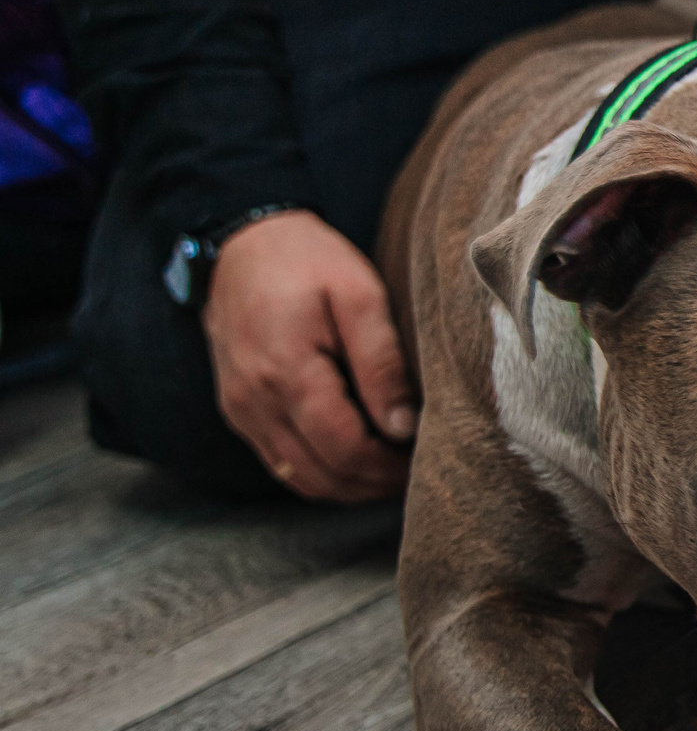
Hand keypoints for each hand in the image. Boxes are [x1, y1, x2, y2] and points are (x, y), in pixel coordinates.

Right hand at [202, 209, 414, 500]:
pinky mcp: (239, 410)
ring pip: (300, 478)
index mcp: (287, 373)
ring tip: (391, 468)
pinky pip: (281, 461)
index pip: (344, 450)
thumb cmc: (307, 262)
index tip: (424, 458)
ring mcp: (241, 410)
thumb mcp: (359, 295)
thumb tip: (403, 427)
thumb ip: (382, 362)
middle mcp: (255, 402)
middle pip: (322, 475)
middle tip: (415, 470)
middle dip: (373, 483)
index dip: (387, 468)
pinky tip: (355, 456)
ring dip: (348, 485)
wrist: (241, 245)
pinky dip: (320, 471)